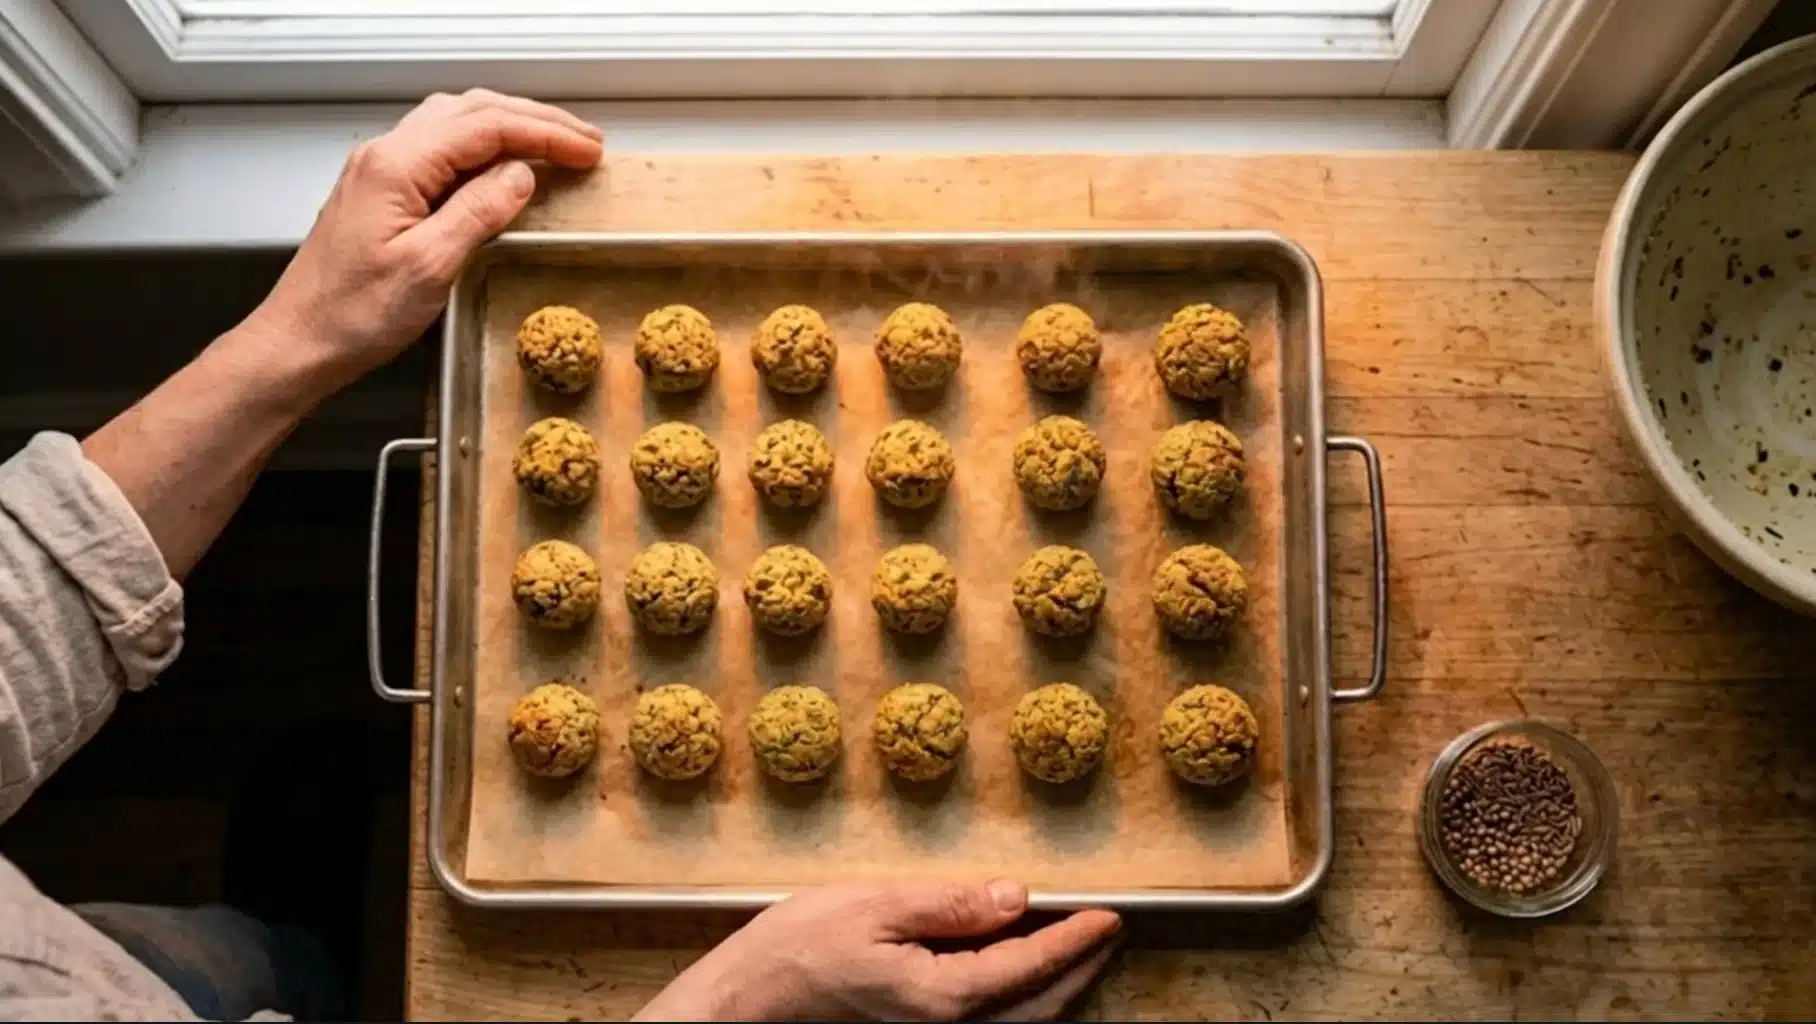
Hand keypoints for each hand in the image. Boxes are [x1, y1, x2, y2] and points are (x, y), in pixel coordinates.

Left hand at [249, 89, 602, 391]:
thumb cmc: (353, 314)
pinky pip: (442, 151)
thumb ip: (479, 212)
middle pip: (472, 111)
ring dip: (511, 127)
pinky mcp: (382, 192)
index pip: (486, 127)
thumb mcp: (429, 267)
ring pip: (456, 124)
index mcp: (396, 165)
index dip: (545, 133)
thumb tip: (521, 175)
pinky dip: (485, 148)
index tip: (588, 149)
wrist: (299, 342)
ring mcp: (381, 171)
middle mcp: (386, 155)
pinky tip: (506, 166)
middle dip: (535, 120)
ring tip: (556, 144)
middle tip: (585, 142)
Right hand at [633, 881, 1121, 1021]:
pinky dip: (1021, 1004)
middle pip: (1039, 1007)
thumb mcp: (874, 905)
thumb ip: (951, 904)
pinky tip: (1020, 974)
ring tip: (1077, 952)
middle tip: (1106, 932)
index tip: (1107, 916)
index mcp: (941, 997)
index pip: (1030, 966)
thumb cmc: (796, 949)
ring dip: (1056, 991)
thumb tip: (1016, 896)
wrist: (746, 1002)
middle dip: (1079, 969)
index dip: (1075, 940)